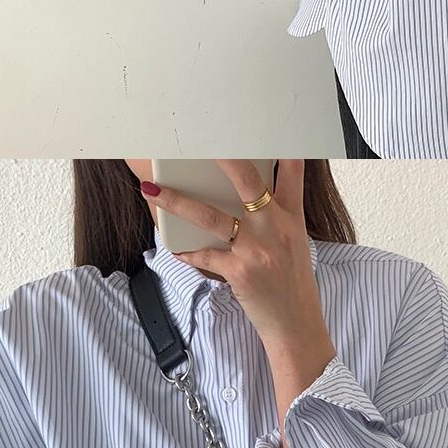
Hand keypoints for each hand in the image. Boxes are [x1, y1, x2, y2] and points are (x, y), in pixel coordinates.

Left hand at [144, 160, 336, 447]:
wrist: (296, 325)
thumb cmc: (291, 284)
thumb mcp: (295, 243)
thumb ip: (277, 217)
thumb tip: (247, 198)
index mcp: (291, 217)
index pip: (292, 171)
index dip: (280, 143)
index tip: (263, 122)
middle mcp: (276, 227)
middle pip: (247, 180)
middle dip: (221, 157)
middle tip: (197, 138)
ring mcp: (257, 249)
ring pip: (211, 216)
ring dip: (176, 201)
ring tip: (151, 189)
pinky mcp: (240, 272)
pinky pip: (205, 255)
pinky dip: (187, 252)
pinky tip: (174, 248)